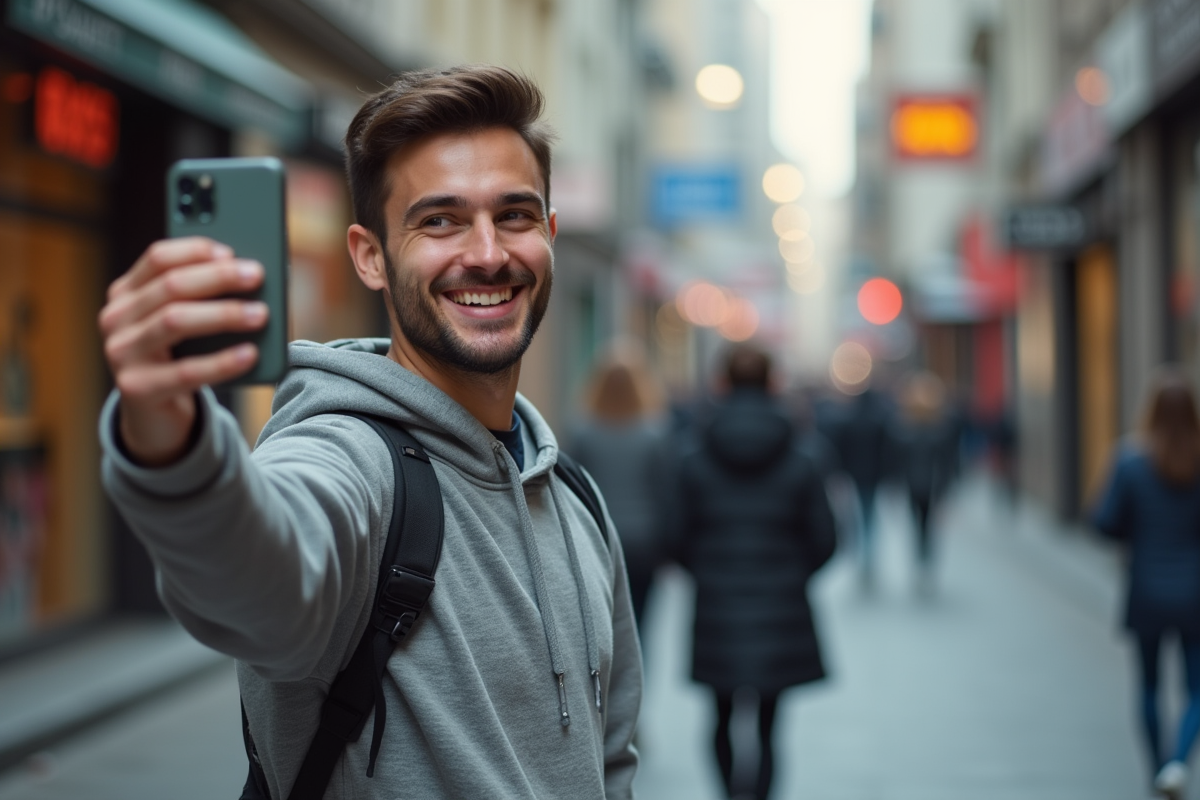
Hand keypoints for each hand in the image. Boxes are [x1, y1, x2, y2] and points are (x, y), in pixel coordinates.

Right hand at [99, 237, 267, 465]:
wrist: (155, 415)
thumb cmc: (178, 357)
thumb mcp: (184, 323)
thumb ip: (202, 297)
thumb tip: (248, 276)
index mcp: (126, 292)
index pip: (157, 258)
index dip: (196, 250)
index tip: (232, 251)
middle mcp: (116, 318)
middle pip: (169, 286)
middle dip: (217, 277)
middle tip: (256, 275)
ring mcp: (121, 353)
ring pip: (175, 321)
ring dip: (223, 314)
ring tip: (260, 313)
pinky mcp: (136, 388)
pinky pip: (186, 371)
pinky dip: (222, 361)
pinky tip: (250, 354)